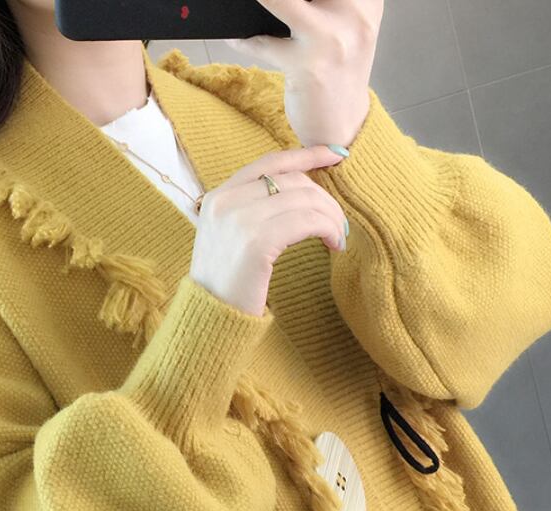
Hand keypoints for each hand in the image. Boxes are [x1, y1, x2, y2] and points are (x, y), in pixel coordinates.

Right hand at [189, 146, 347, 316]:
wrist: (211, 317)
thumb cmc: (227, 283)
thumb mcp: (229, 237)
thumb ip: (251, 210)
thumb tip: (300, 192)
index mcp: (218, 196)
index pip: (269, 162)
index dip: (306, 154)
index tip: (336, 154)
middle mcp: (226, 201)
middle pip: (293, 181)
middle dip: (325, 199)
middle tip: (339, 224)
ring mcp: (239, 219)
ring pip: (305, 200)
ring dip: (331, 217)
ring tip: (338, 237)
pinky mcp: (256, 241)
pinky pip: (308, 222)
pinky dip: (329, 230)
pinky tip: (334, 245)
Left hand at [224, 0, 382, 152]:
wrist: (342, 129)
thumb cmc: (337, 78)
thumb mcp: (345, 30)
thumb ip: (325, 3)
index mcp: (366, 2)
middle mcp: (355, 16)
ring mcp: (332, 40)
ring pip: (282, 0)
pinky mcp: (308, 65)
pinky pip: (264, 43)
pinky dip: (245, 40)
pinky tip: (236, 37)